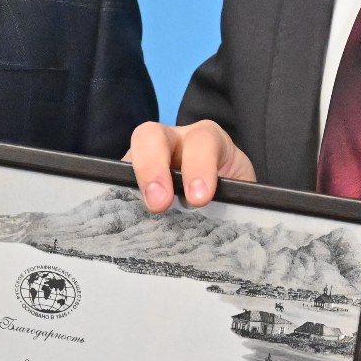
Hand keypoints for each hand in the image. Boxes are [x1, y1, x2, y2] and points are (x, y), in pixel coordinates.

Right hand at [125, 120, 252, 212]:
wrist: (225, 201)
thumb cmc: (233, 194)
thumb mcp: (242, 194)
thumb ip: (238, 202)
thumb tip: (231, 224)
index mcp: (207, 140)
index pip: (202, 141)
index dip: (199, 166)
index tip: (199, 199)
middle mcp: (173, 142)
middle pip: (151, 136)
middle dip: (153, 167)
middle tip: (159, 203)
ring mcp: (146, 159)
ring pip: (129, 157)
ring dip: (132, 183)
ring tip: (138, 212)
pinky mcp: (131, 180)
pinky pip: (118, 183)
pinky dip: (119, 198)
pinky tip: (125, 218)